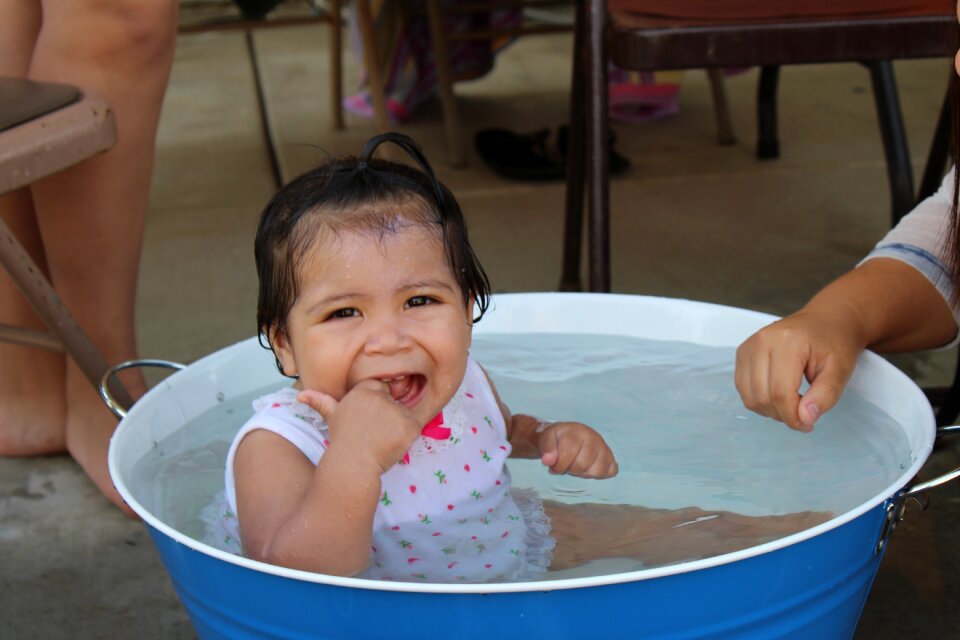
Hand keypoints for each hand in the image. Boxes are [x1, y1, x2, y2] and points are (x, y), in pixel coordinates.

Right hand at [297, 380, 421, 472]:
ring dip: (398, 427)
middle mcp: (381, 396)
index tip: (369, 421)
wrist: (352, 465)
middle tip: (374, 433)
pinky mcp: (410, 425)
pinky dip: (408, 437)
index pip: (381, 388)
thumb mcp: (332, 417)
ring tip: (381, 440)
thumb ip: (321, 402)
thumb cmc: (342, 441)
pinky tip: (393, 444)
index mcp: (364, 390)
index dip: (377, 406)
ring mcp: (397, 411)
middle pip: (394, 402)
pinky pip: (415, 427)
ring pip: (405, 415)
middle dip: (388, 417)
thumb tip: (300, 394)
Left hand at [537, 421, 617, 477]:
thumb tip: (548, 461)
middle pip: (583, 465)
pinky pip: (611, 471)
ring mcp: (604, 447)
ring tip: (577, 464)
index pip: (569, 454)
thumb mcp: (546, 440)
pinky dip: (600, 474)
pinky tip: (589, 468)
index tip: (553, 466)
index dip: (559, 465)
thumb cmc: (557, 439)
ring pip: (598, 471)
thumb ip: (546, 449)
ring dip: (584, 473)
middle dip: (570, 469)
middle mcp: (594, 437)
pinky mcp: (610, 456)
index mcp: (577, 431)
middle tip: (566, 464)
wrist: (566, 434)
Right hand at [735, 309, 861, 431]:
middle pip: (762, 397)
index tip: (808, 424)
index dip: (793, 416)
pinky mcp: (742, 353)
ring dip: (770, 410)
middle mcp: (762, 341)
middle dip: (783, 415)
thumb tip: (805, 418)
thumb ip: (825, 396)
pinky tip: (779, 395)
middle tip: (804, 414)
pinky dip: (760, 400)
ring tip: (792, 404)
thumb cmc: (834, 344)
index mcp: (788, 342)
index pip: (781, 392)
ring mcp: (748, 347)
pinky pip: (743, 389)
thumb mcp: (840, 370)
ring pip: (750, 397)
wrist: (825, 321)